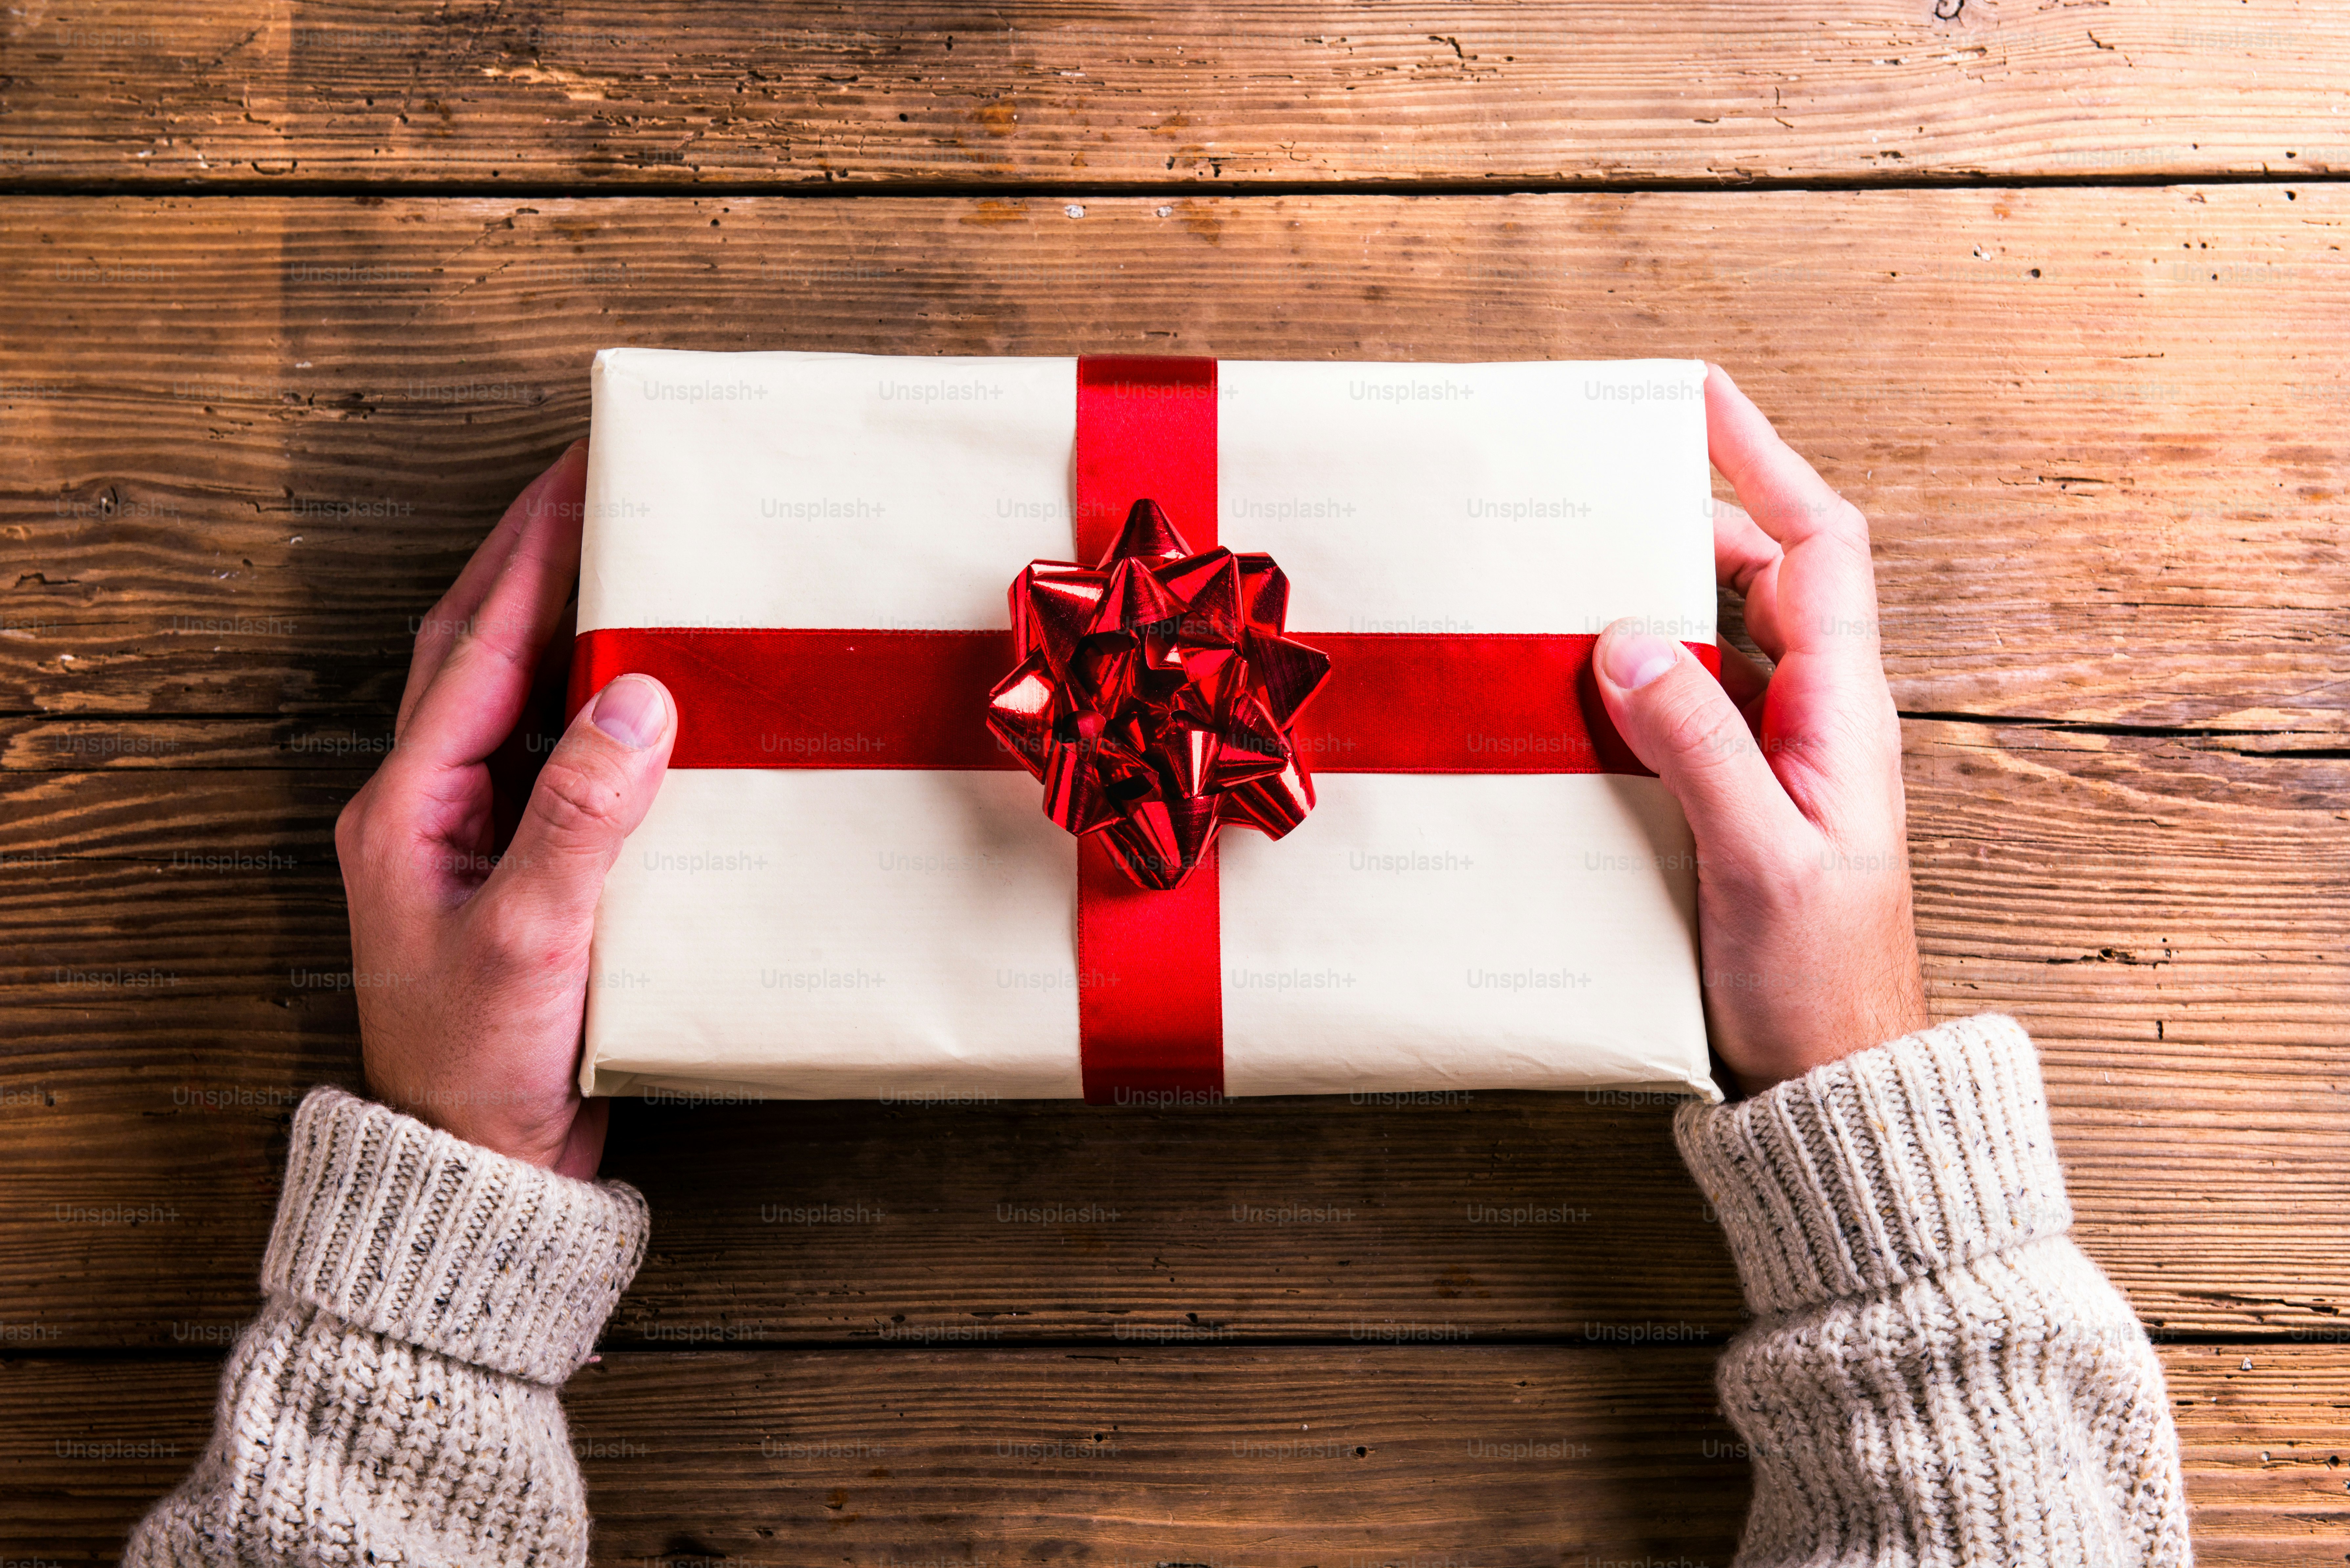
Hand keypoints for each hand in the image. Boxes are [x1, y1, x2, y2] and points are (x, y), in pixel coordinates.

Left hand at [334, 440, 676, 1176]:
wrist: (479, 1166)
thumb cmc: (481, 1067)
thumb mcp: (528, 939)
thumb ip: (577, 818)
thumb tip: (637, 697)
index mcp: (413, 808)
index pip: (479, 650)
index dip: (529, 557)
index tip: (576, 478)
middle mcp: (432, 809)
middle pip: (479, 650)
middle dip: (531, 560)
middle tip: (593, 486)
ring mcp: (472, 838)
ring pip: (513, 697)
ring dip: (558, 621)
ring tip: (620, 558)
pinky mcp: (520, 871)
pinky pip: (554, 757)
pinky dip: (594, 703)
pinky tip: (642, 689)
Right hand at [1593, 365, 1928, 1096]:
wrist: (1832, 1079)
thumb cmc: (1817, 982)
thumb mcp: (1762, 860)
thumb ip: (1702, 746)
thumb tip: (1629, 639)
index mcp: (1842, 711)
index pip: (1816, 545)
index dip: (1765, 459)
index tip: (1698, 396)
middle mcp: (1812, 716)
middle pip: (1754, 576)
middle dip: (1681, 518)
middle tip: (1590, 488)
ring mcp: (1774, 755)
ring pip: (1711, 638)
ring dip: (1645, 598)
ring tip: (1564, 574)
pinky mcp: (1733, 797)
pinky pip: (1682, 705)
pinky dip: (1630, 675)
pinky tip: (1572, 684)